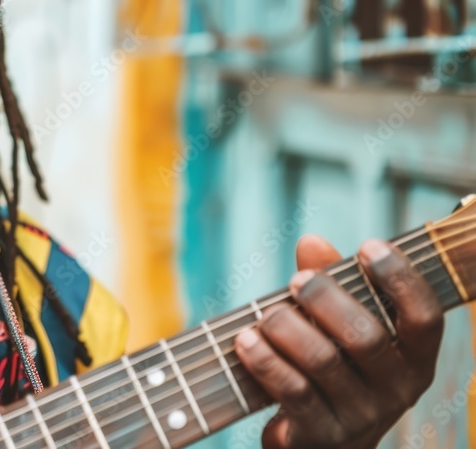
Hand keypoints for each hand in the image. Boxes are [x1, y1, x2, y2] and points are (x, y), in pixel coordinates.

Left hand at [234, 235, 443, 448]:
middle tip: (298, 281)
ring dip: (288, 328)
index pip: (424, 317)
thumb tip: (312, 241)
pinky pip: (293, 391)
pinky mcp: (322, 434)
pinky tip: (245, 340)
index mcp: (414, 357)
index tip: (369, 245)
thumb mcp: (338, 325)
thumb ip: (331, 283)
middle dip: (327, 300)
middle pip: (367, 336)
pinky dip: (266, 361)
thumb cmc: (332, 365)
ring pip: (325, 361)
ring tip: (265, 314)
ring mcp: (361, 415)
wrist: (317, 440)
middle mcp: (397, 389)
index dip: (401, 278)